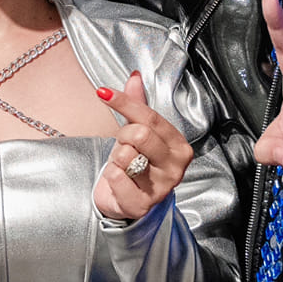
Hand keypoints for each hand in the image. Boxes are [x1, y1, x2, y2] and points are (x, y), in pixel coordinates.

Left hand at [94, 71, 194, 220]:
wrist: (131, 201)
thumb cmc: (138, 165)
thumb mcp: (138, 132)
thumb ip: (138, 105)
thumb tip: (135, 77)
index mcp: (178, 145)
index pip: (150, 117)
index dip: (124, 102)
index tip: (104, 93)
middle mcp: (175, 166)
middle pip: (140, 134)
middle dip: (123, 137)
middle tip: (124, 146)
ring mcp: (161, 187)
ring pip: (126, 155)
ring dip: (116, 158)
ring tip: (123, 166)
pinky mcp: (142, 204)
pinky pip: (117, 177)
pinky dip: (110, 175)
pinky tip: (118, 179)